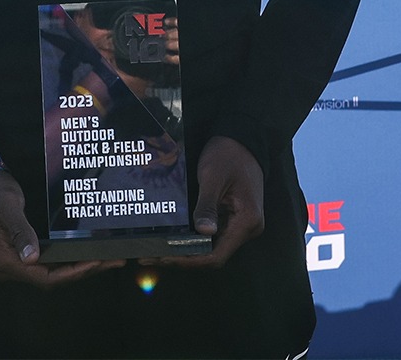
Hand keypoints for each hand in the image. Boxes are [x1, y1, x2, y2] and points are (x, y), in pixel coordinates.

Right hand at [0, 170, 123, 287]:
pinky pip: (45, 264)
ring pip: (49, 273)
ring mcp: (11, 263)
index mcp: (1, 261)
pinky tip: (85, 254)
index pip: (43, 277)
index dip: (72, 273)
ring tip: (106, 259)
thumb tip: (32, 258)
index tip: (96, 263)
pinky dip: (66, 261)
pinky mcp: (17, 255)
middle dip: (82, 271)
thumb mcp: (9, 207)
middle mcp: (5, 268)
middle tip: (112, 260)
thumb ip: (21, 232)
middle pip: (49, 279)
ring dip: (77, 268)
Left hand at [154, 136, 264, 269]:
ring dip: (186, 251)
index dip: (188, 260)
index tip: (163, 258)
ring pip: (211, 248)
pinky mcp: (233, 220)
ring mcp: (241, 225)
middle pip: (213, 255)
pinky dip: (193, 240)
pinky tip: (174, 239)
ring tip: (157, 250)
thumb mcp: (213, 178)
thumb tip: (203, 232)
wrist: (242, 140)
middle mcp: (248, 228)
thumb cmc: (228, 155)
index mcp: (247, 221)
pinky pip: (212, 237)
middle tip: (151, 256)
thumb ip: (207, 206)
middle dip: (182, 258)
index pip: (216, 256)